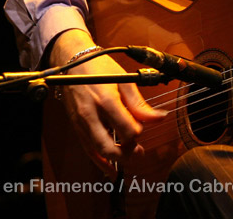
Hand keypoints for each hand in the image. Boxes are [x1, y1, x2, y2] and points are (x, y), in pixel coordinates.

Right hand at [50, 29, 166, 165]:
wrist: (72, 64)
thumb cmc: (100, 69)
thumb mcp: (124, 81)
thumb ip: (140, 104)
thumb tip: (159, 118)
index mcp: (106, 101)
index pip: (127, 130)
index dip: (138, 132)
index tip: (141, 126)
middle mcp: (91, 115)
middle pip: (109, 147)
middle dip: (127, 153)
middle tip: (140, 152)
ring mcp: (81, 123)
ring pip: (98, 152)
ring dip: (115, 159)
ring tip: (130, 157)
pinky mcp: (76, 127)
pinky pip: (87, 150)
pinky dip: (99, 162)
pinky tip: (111, 169)